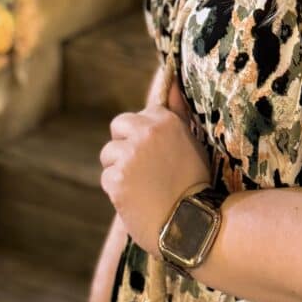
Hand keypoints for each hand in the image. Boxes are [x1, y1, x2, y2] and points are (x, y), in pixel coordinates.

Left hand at [99, 80, 210, 256]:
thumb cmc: (193, 180)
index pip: (137, 116)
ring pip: (109, 154)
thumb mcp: (191, 140)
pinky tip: (137, 198)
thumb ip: (176, 110)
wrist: (192, 223)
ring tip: (143, 185)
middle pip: (118, 127)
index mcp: (165, 119)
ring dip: (120, 169)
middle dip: (125, 145)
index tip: (158, 155)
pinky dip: (117, 190)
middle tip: (144, 168)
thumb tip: (171, 78)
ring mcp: (130, 155)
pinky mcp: (116, 179)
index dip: (144, 136)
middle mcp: (146, 132)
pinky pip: (107, 178)